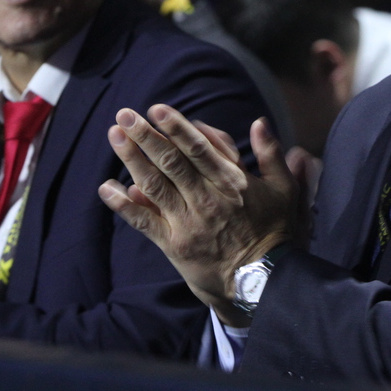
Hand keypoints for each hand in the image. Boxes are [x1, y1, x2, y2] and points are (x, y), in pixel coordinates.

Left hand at [97, 105, 304, 324]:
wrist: (263, 282)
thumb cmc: (274, 232)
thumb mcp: (284, 189)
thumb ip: (271, 154)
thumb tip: (259, 122)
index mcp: (232, 182)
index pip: (199, 149)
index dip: (176, 128)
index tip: (157, 109)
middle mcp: (208, 199)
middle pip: (171, 162)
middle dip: (146, 136)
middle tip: (124, 115)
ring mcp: (188, 222)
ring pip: (155, 185)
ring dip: (132, 159)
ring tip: (115, 136)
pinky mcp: (174, 245)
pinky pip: (144, 222)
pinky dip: (123, 205)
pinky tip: (106, 188)